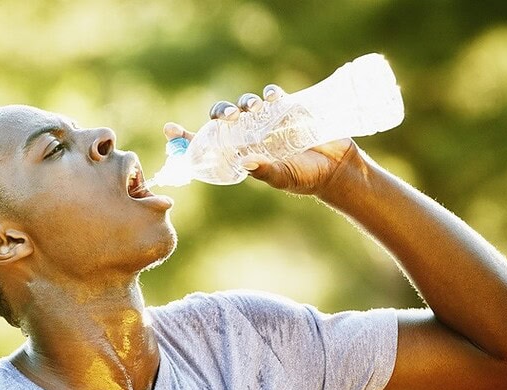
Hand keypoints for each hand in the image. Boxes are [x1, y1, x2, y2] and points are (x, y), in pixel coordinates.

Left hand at [164, 85, 360, 195]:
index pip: (207, 143)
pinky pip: (272, 96)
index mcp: (241, 153)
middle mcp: (250, 135)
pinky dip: (268, 94)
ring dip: (243, 103)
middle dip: (220, 113)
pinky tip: (271, 98)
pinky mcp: (287, 109)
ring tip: (251, 108)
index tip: (169, 128)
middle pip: (223, 118)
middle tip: (227, 118)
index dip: (187, 136)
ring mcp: (267, 120)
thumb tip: (247, 161)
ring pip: (244, 105)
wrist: (337, 168)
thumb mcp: (284, 178)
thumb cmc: (306, 178)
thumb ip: (266, 171)